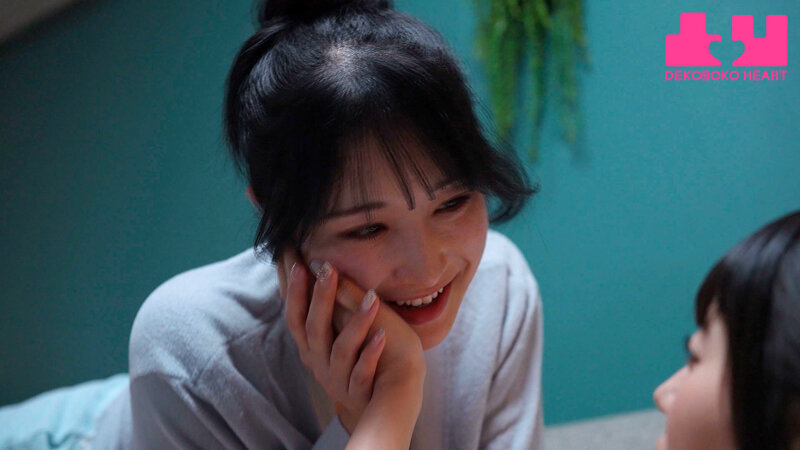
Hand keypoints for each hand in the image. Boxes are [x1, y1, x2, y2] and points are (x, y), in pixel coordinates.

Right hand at [276, 248, 425, 443]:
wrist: (375, 407)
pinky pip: (362, 372)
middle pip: (315, 329)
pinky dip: (371, 353)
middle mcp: (320, 363)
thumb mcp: (336, 339)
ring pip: (342, 349)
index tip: (297, 265)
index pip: (296, 318)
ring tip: (371, 297)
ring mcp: (338, 379)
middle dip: (320, 299)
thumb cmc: (356, 364)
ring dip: (356, 322)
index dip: (294, 294)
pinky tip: (383, 334)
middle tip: (328, 271)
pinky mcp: (358, 392)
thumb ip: (326, 313)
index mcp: (311, 348)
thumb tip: (316, 272)